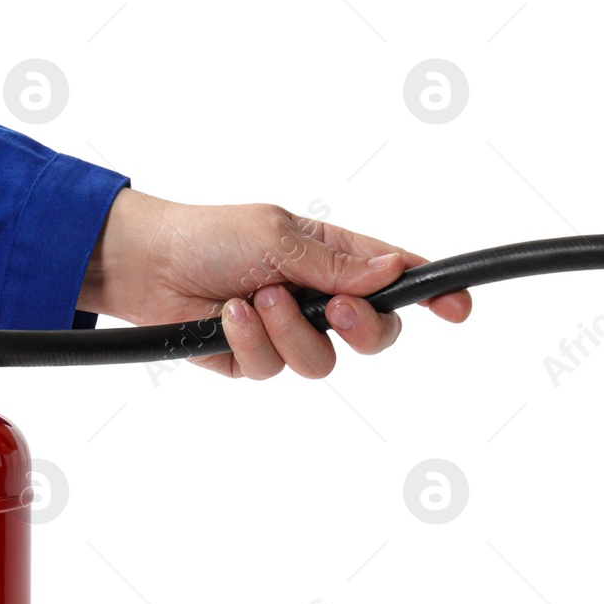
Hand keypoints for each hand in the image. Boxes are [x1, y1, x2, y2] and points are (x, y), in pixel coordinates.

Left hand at [77, 188, 470, 378]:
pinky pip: (272, 369)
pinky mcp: (254, 360)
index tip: (458, 306)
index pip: (395, 278)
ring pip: (323, 362)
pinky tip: (226, 316)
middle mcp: (317, 299)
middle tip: (333, 308)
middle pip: (375, 334)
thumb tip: (392, 271)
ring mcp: (287, 333)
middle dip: (361, 328)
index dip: (432, 292)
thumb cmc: (210, 234)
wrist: (145, 263)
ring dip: (290, 331)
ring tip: (255, 298)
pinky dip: (250, 342)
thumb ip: (336, 265)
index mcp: (334, 258)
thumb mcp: (279, 236)